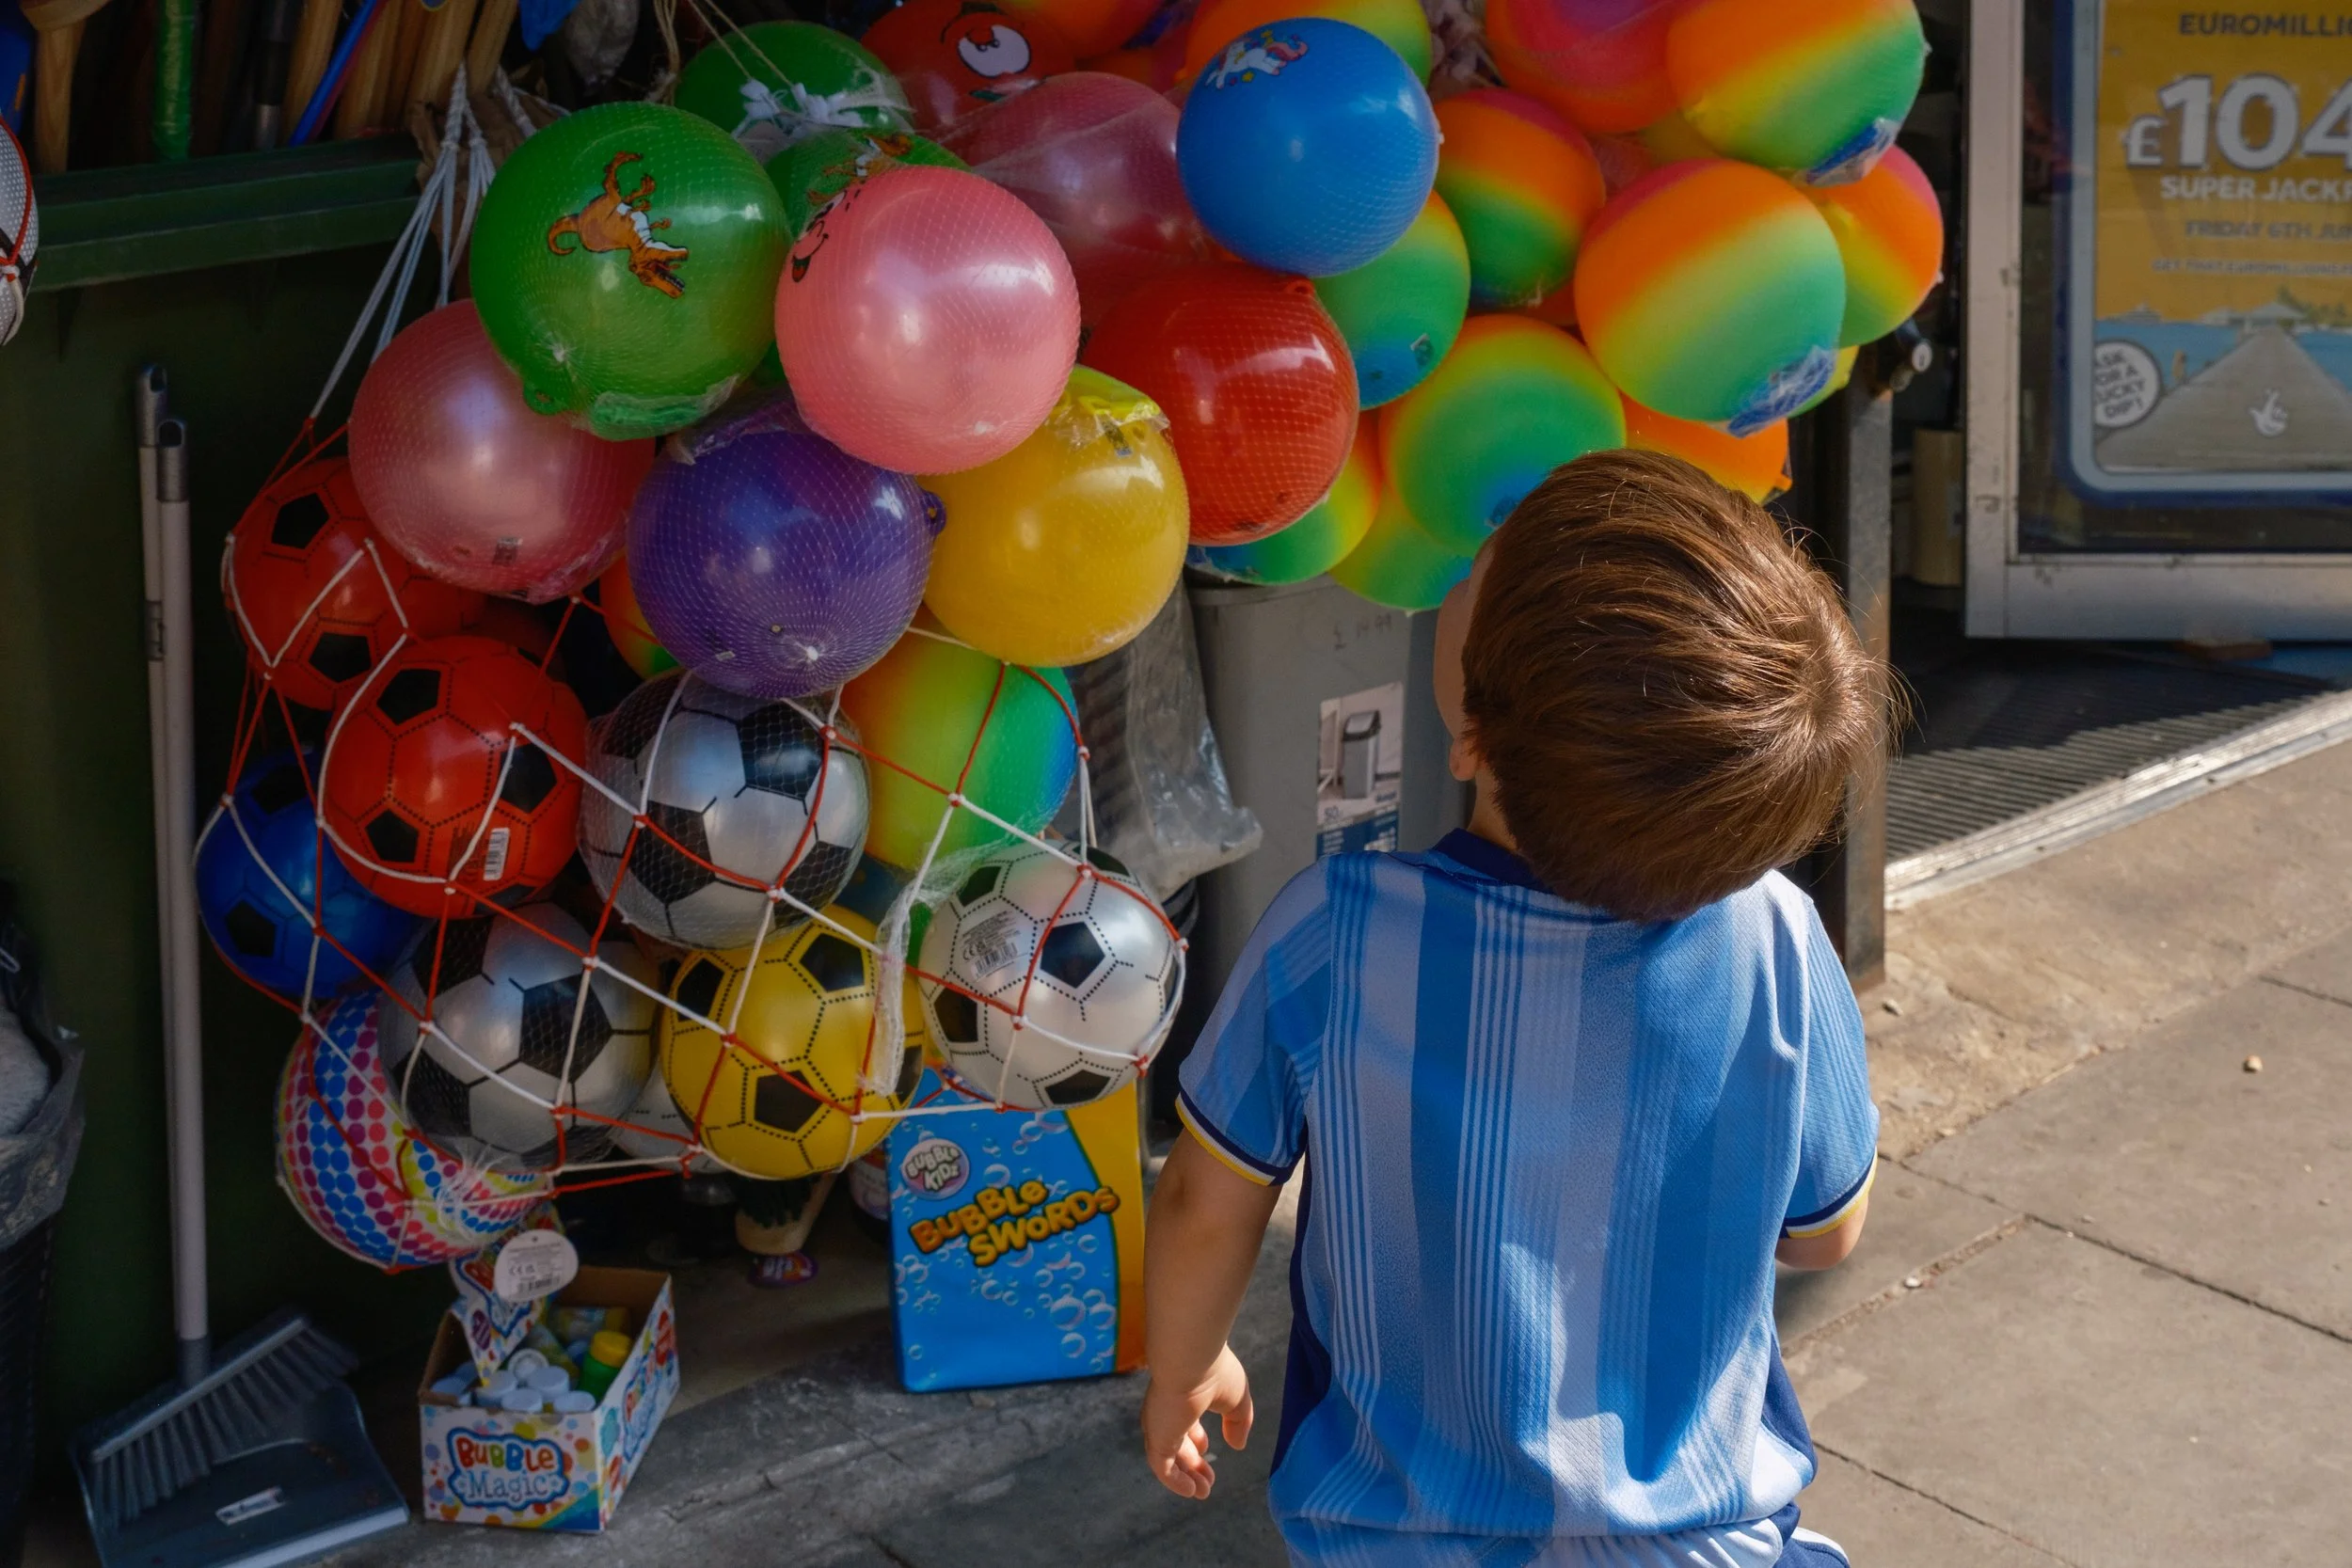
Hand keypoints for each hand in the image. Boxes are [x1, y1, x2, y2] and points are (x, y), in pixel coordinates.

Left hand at [1141, 1343, 1253, 1499]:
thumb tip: (1238, 1445)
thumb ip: (1238, 1422)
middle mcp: (1166, 1412)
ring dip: (1186, 1477)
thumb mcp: (1236, 1399)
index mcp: (1183, 1397)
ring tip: (1202, 1493)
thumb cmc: (1216, 1371)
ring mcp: (1159, 1425)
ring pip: (1168, 1459)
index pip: (1184, 1423)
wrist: (1191, 1359)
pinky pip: (1162, 1467)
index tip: (1207, 1450)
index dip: (1196, 1439)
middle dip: (1192, 1464)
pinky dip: (1175, 1481)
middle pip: (1175, 1444)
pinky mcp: (1156, 1437)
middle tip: (1208, 1481)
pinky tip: (1191, 1491)